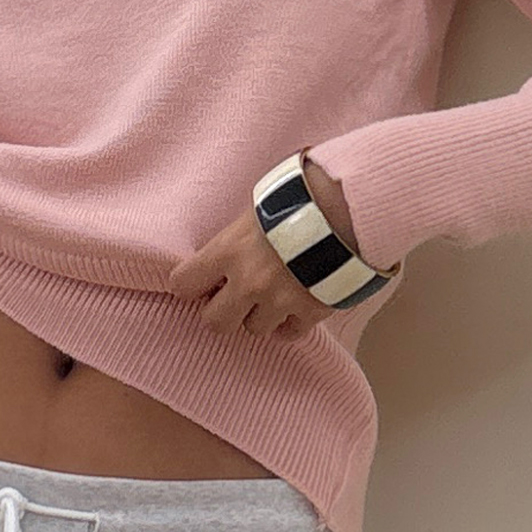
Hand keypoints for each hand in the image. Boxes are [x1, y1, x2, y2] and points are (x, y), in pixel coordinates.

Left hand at [165, 155, 366, 339]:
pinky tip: (293, 307)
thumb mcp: (255, 207)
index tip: (197, 282)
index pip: (182, 284)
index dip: (189, 284)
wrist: (349, 205)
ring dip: (260, 315)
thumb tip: (220, 255)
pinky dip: (290, 324)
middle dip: (221, 311)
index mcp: (227, 251)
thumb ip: (234, 237)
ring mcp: (280, 301)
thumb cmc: (298, 197)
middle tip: (233, 297)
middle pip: (214, 322)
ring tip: (272, 295)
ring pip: (254, 329)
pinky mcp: (310, 311)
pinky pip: (290, 333)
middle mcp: (248, 282)